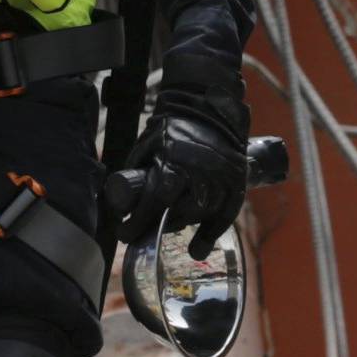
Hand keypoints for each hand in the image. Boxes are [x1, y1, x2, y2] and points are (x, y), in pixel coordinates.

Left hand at [102, 50, 248, 259]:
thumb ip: (137, 171)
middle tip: (144, 229)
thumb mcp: (147, 145)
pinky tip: (196, 249)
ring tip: (167, 227)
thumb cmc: (172, 127)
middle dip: (158, 226)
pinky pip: (224, 217)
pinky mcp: (236, 183)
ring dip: (180, 227)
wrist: (208, 107)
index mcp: (174, 162)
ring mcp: (221, 179)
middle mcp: (200, 173)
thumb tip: (121, 203)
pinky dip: (210, 235)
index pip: (154, 203)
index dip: (137, 223)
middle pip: (178, 213)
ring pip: (200, 216)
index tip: (124, 234)